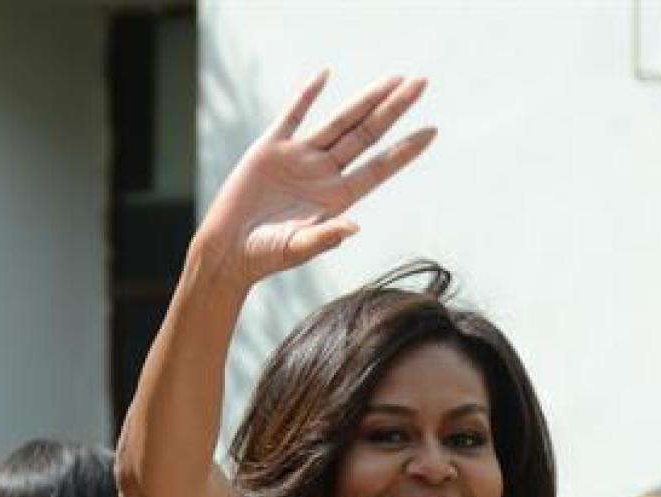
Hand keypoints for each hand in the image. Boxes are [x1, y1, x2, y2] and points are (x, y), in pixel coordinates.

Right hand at [194, 72, 435, 288]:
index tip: (432, 131)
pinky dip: (308, 95)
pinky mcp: (271, 148)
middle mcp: (323, 174)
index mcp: (336, 197)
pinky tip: (326, 75)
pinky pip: (293, 115)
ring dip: (366, 99)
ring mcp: (299, 158)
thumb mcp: (297, 248)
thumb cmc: (264, 256)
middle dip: (394, 110)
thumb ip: (324, 237)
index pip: (379, 167)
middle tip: (421, 84)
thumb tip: (353, 226)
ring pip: (339, 121)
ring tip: (394, 79)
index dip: (405, 150)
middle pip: (367, 135)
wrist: (227, 249)